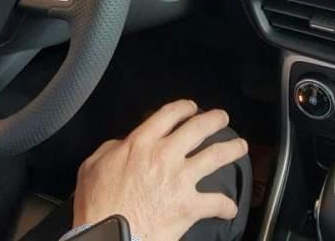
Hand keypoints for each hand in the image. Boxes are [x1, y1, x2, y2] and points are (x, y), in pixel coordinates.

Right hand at [72, 100, 248, 240]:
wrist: (109, 234)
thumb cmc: (97, 204)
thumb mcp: (93, 165)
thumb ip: (112, 149)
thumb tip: (123, 145)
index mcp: (141, 143)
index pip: (169, 114)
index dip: (184, 107)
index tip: (191, 107)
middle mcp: (165, 155)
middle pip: (198, 128)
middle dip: (214, 120)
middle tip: (222, 118)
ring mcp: (181, 179)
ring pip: (215, 156)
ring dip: (232, 149)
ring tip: (241, 146)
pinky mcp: (189, 205)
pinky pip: (216, 202)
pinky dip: (226, 205)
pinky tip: (230, 207)